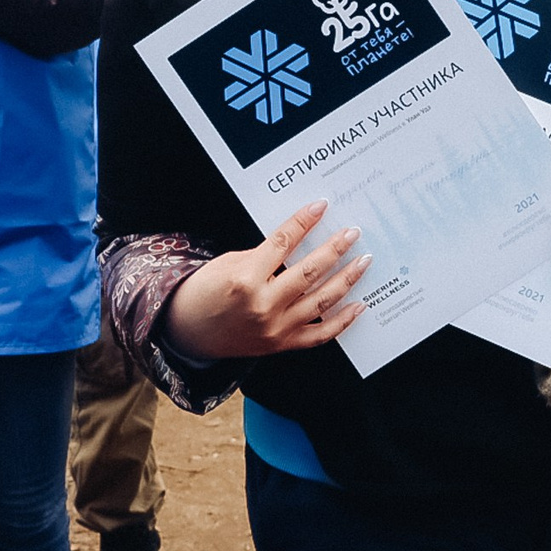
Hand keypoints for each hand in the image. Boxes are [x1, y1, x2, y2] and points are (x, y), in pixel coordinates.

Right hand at [161, 200, 371, 360]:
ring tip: (363, 261)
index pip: (283, 242)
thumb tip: (298, 242)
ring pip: (322, 301)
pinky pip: (320, 334)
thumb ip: (264, 256)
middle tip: (352, 233)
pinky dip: (343, 321)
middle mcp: (263, 304)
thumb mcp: (228, 263)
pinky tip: (359, 305)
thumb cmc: (204, 293)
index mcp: (246, 279)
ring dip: (347, 279)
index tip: (321, 206)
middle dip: (335, 248)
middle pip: (310, 271)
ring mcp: (275, 328)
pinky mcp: (281, 344)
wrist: (188, 332)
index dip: (304, 221)